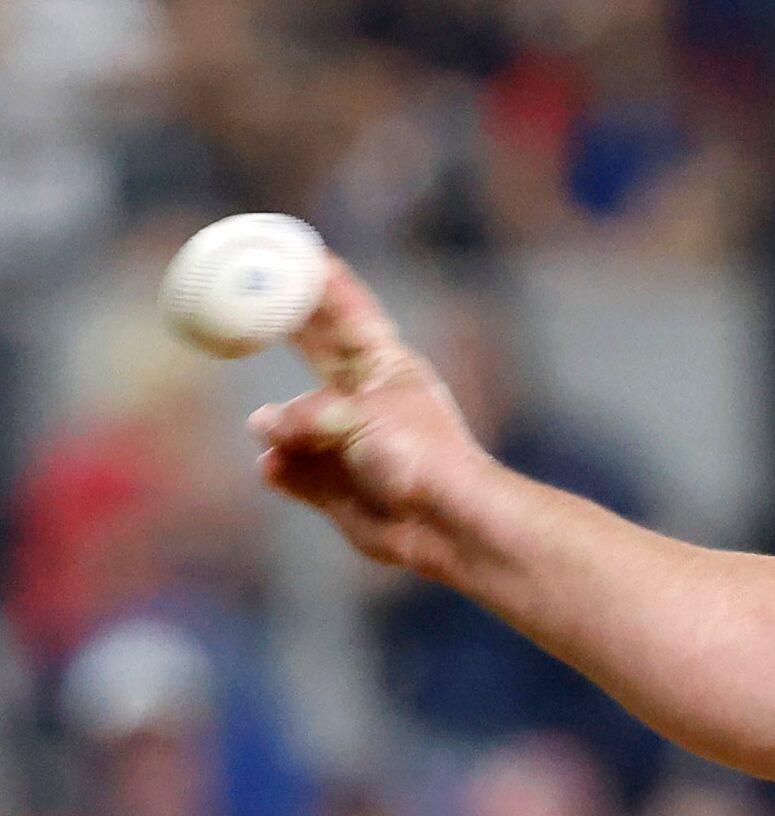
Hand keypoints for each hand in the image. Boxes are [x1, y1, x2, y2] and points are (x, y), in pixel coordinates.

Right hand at [248, 259, 497, 572]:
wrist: (449, 527)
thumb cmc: (420, 459)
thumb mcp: (359, 420)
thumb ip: (304, 415)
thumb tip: (262, 424)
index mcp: (386, 368)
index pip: (349, 312)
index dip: (323, 282)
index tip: (299, 249)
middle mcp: (366, 400)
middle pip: (316, 351)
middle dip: (285, 326)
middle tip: (246, 293)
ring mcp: (349, 443)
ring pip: (294, 420)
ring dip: (281, 424)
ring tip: (276, 429)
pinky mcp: (337, 488)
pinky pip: (292, 470)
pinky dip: (281, 468)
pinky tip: (275, 467)